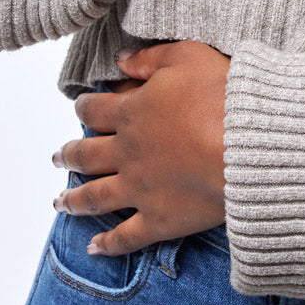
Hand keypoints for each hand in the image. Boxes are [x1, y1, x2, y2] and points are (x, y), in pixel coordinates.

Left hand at [53, 39, 230, 257]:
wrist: (246, 144)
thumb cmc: (221, 94)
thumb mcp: (187, 56)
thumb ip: (150, 58)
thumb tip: (120, 60)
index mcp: (132, 112)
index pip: (95, 110)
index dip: (84, 107)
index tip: (79, 109)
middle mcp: (127, 152)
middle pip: (87, 155)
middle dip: (69, 154)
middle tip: (58, 157)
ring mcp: (139, 189)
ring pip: (96, 197)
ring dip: (74, 200)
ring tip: (59, 202)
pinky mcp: (159, 219)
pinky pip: (126, 237)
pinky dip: (107, 244)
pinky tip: (94, 248)